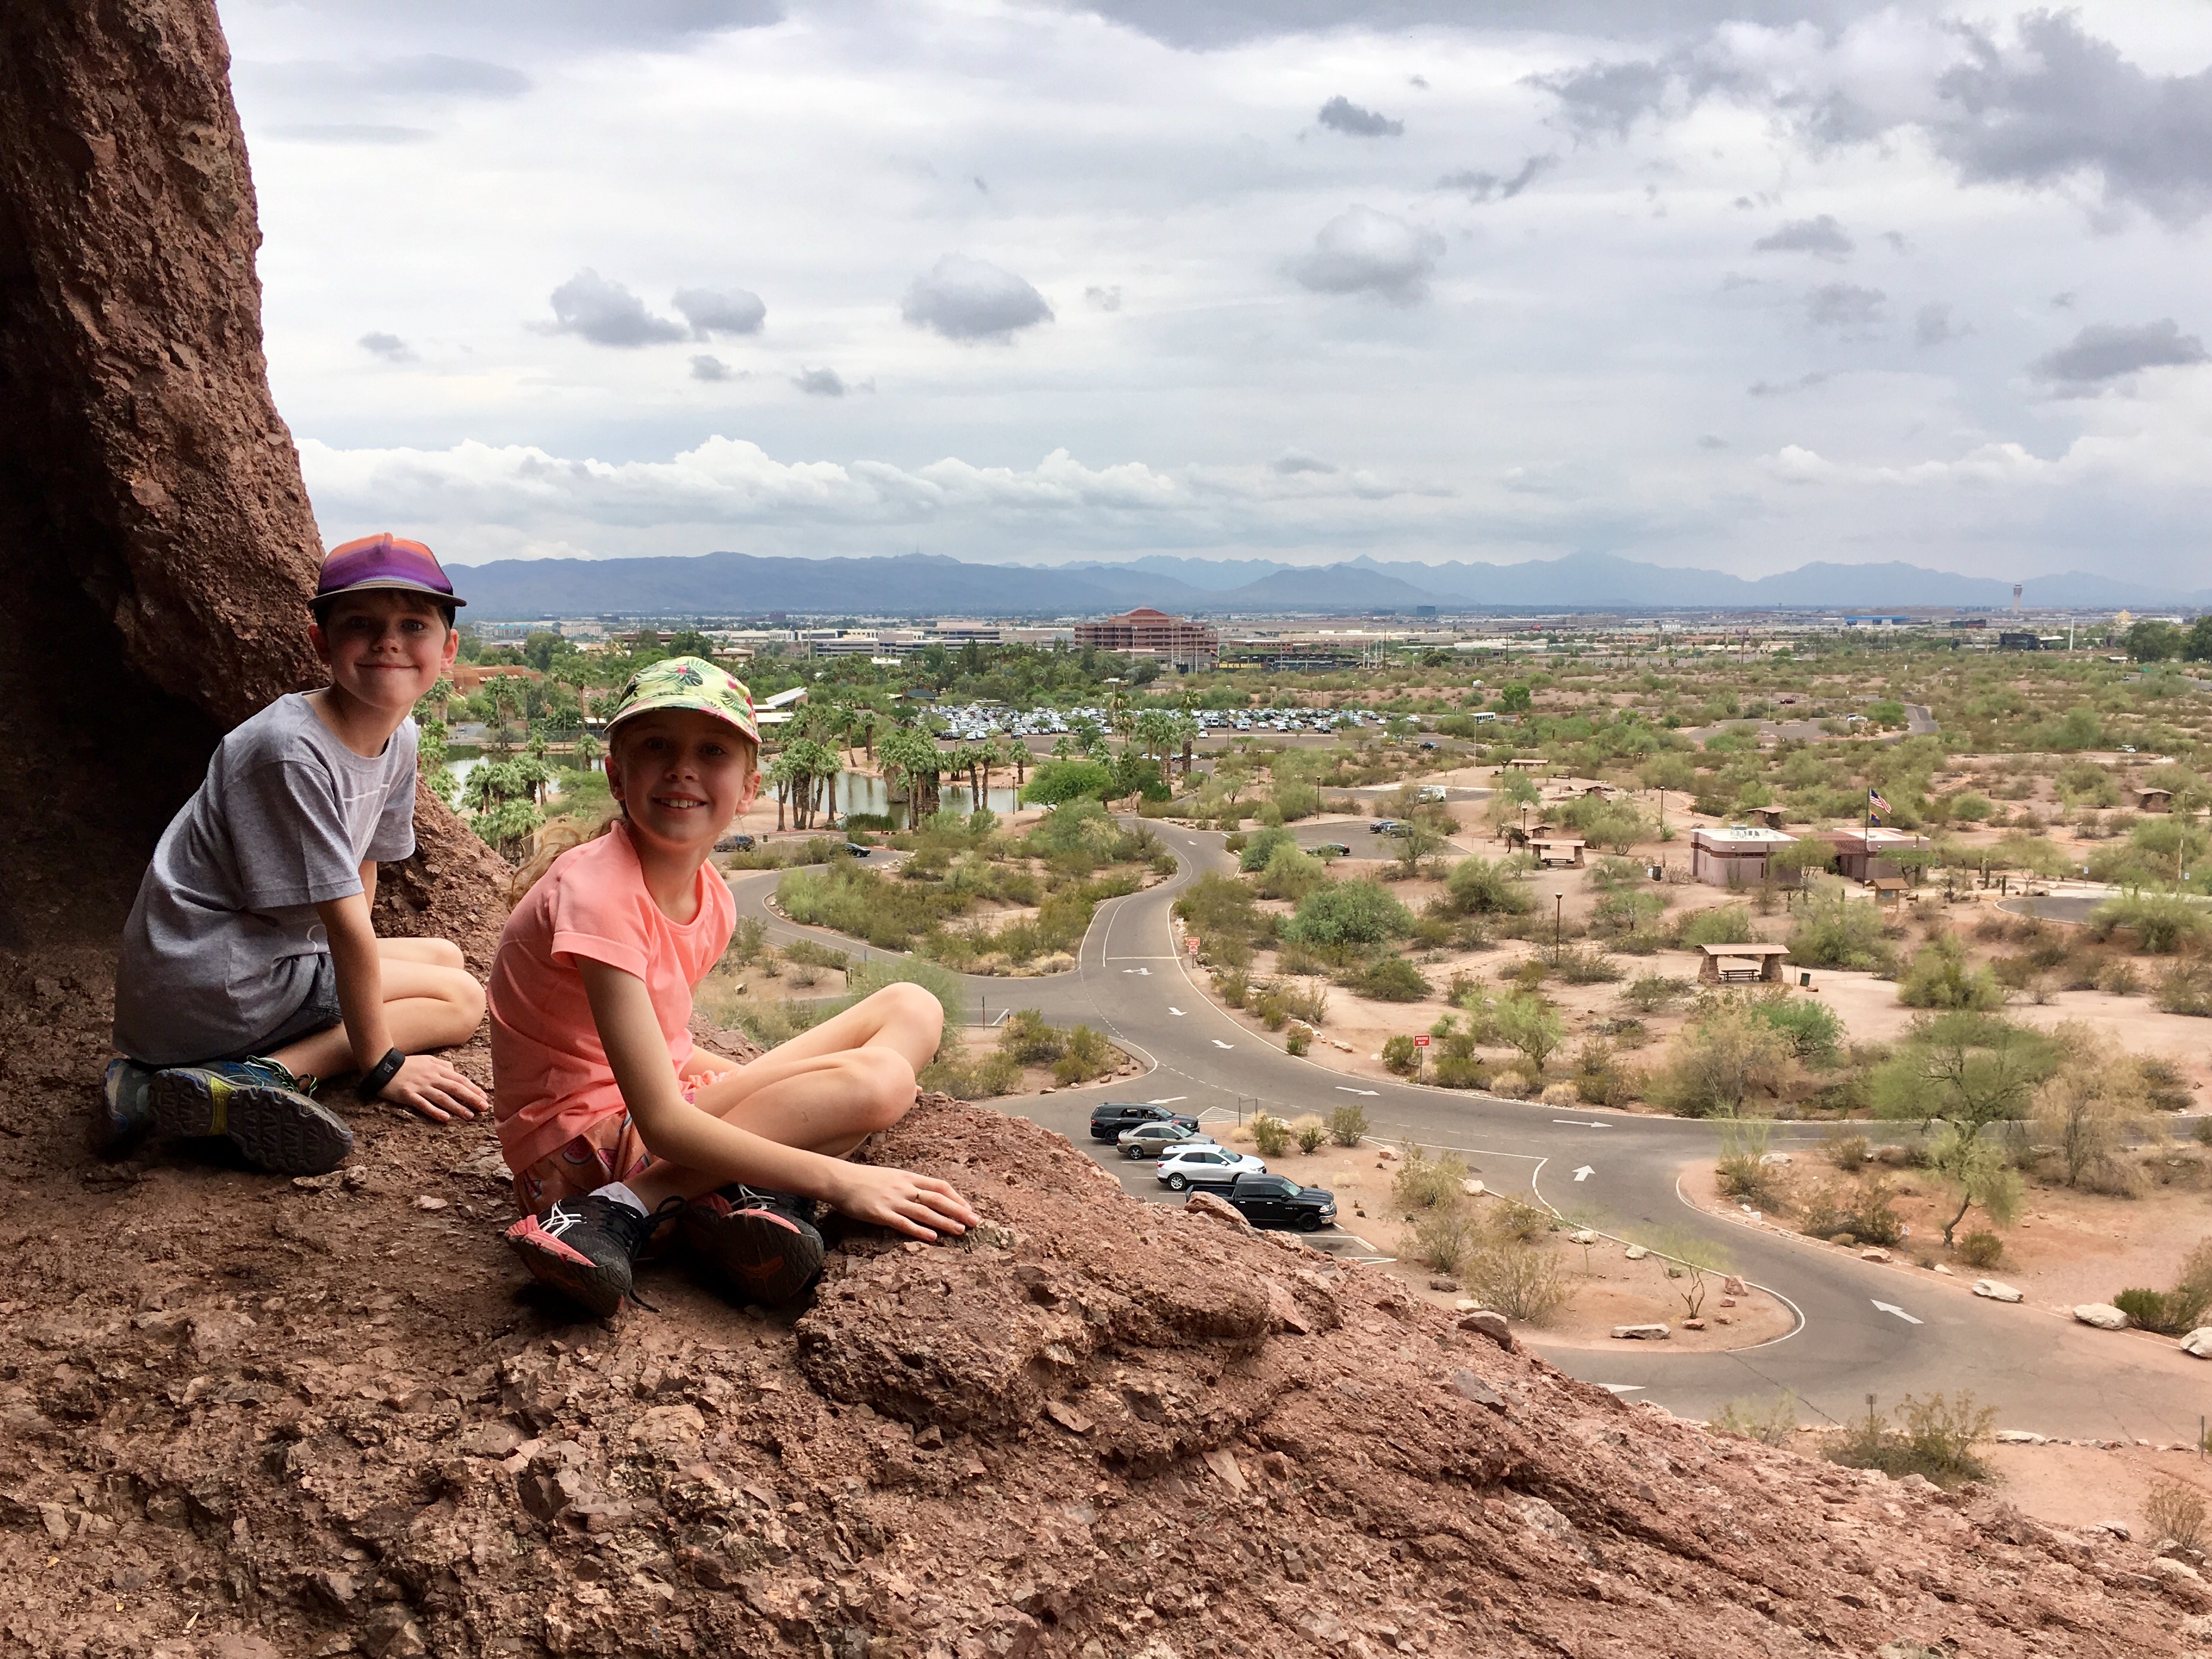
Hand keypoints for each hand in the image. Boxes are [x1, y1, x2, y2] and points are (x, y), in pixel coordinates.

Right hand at [378, 1053, 487, 1122]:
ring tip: (469, 1115)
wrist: (382, 1065)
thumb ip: (443, 1065)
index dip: (473, 1088)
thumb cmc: (407, 1064)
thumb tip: (454, 1070)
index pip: (459, 1079)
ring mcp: (420, 1086)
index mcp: (437, 1069)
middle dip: (471, 1098)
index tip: (484, 1097)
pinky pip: (424, 1104)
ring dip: (457, 1107)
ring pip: (443, 1098)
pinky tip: (445, 1118)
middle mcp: (431, 1077)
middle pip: (455, 1088)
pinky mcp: (408, 1095)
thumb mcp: (427, 1059)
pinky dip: (435, 1111)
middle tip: (483, 1107)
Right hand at [827, 1163, 977, 1241]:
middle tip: (975, 1222)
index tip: (968, 1209)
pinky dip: (919, 1230)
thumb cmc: (865, 1179)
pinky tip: (932, 1237)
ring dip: (945, 1222)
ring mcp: (892, 1201)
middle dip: (958, 1211)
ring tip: (960, 1231)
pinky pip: (903, 1223)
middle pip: (937, 1199)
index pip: (939, 1186)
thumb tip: (927, 1195)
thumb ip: (909, 1184)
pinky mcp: (880, 1213)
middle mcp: (904, 1188)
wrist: (840, 1180)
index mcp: (908, 1177)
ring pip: (925, 1212)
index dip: (956, 1198)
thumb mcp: (891, 1176)